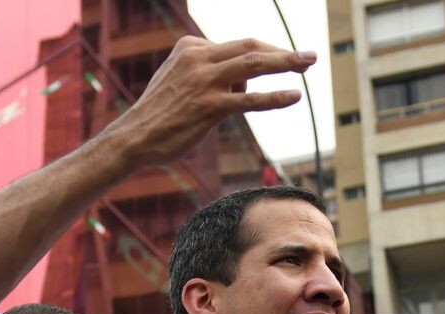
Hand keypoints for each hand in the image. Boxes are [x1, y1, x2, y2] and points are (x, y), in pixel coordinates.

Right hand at [107, 36, 313, 167]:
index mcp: (190, 47)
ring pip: (254, 65)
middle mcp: (198, 58)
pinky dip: (274, 97)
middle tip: (309, 56)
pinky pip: (250, 99)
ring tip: (309, 64)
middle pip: (250, 47)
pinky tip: (294, 96)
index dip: (266, 54)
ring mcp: (204, 81)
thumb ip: (208, 72)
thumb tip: (241, 80)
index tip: (286, 61)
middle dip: (283, 51)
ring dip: (286, 62)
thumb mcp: (181, 80)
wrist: (135, 137)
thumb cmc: (161, 114)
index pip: (237, 45)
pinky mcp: (209, 106)